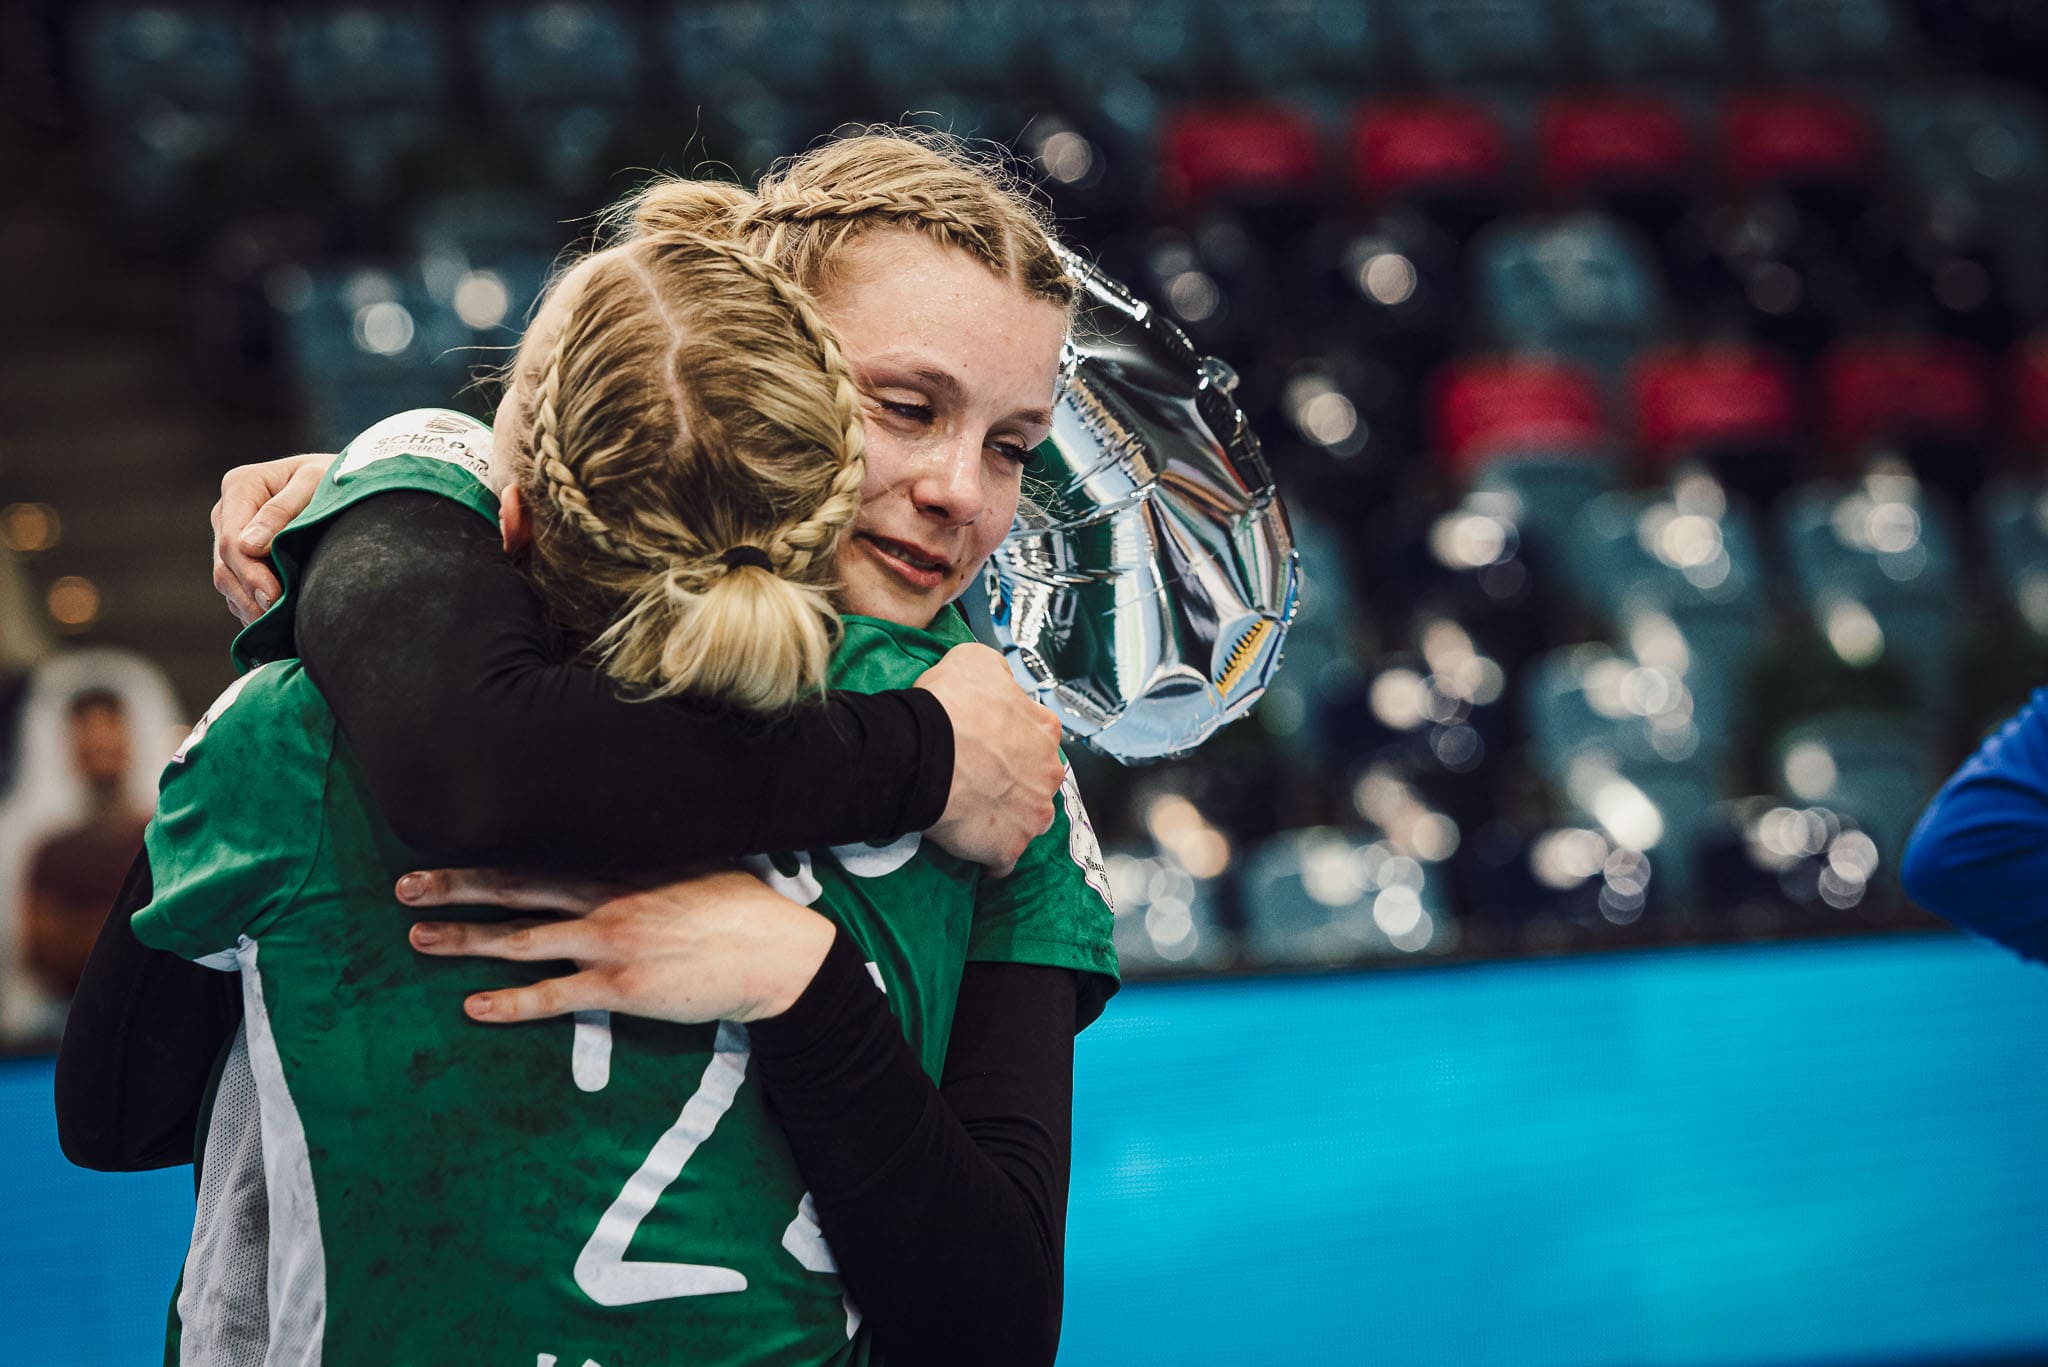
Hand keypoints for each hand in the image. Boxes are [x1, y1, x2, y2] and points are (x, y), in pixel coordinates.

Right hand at [211, 453, 334, 622]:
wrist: (342, 478)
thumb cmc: (332, 476)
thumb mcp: (313, 482)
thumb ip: (282, 511)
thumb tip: (249, 547)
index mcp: (240, 486)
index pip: (233, 540)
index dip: (250, 573)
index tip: (274, 595)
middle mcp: (227, 512)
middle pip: (226, 564)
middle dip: (249, 594)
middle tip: (274, 619)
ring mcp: (230, 535)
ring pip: (227, 580)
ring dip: (248, 605)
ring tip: (273, 627)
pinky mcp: (240, 556)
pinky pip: (237, 588)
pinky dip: (252, 606)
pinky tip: (272, 623)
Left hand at [399, 866, 836, 1024]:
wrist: (779, 954)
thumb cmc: (742, 907)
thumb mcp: (695, 858)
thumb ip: (650, 852)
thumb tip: (621, 838)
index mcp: (623, 863)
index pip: (541, 854)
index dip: (489, 851)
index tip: (446, 847)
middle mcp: (608, 896)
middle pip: (515, 889)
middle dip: (455, 888)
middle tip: (405, 888)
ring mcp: (612, 942)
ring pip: (521, 941)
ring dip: (465, 940)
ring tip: (419, 940)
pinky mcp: (623, 987)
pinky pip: (554, 996)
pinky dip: (510, 1003)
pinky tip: (474, 1007)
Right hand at [915, 643, 1062, 876]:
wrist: (925, 754)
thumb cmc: (949, 704)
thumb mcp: (976, 661)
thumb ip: (997, 673)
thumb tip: (998, 681)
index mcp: (1045, 729)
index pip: (1036, 736)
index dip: (1009, 740)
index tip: (986, 745)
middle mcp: (1049, 773)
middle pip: (1036, 781)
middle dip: (1014, 782)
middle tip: (977, 779)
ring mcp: (1033, 815)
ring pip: (1027, 820)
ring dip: (1007, 819)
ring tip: (973, 815)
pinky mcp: (1009, 849)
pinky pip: (1002, 859)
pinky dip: (989, 856)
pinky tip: (970, 846)